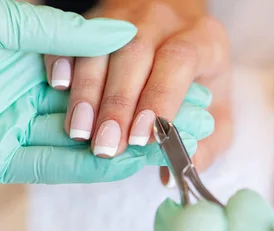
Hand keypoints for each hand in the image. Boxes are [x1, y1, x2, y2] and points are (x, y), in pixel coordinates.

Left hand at [0, 0, 212, 183]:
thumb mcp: (4, 17)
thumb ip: (63, 33)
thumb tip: (120, 35)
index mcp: (29, 57)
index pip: (98, 74)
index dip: (139, 80)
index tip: (184, 83)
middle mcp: (27, 95)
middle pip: (97, 112)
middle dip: (144, 117)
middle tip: (194, 120)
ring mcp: (15, 130)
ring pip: (80, 142)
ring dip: (125, 145)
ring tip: (171, 145)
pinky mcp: (0, 162)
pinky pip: (51, 166)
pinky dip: (88, 167)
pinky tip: (126, 164)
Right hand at [43, 1, 232, 179]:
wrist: (178, 28)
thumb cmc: (197, 77)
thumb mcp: (216, 110)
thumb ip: (207, 144)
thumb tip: (182, 170)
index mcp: (200, 40)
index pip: (178, 62)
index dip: (159, 98)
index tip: (142, 138)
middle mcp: (162, 20)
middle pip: (135, 54)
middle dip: (117, 104)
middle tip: (106, 146)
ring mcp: (125, 16)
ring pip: (101, 47)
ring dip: (87, 91)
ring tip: (78, 131)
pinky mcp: (96, 20)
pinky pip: (75, 35)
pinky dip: (63, 60)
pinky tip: (57, 88)